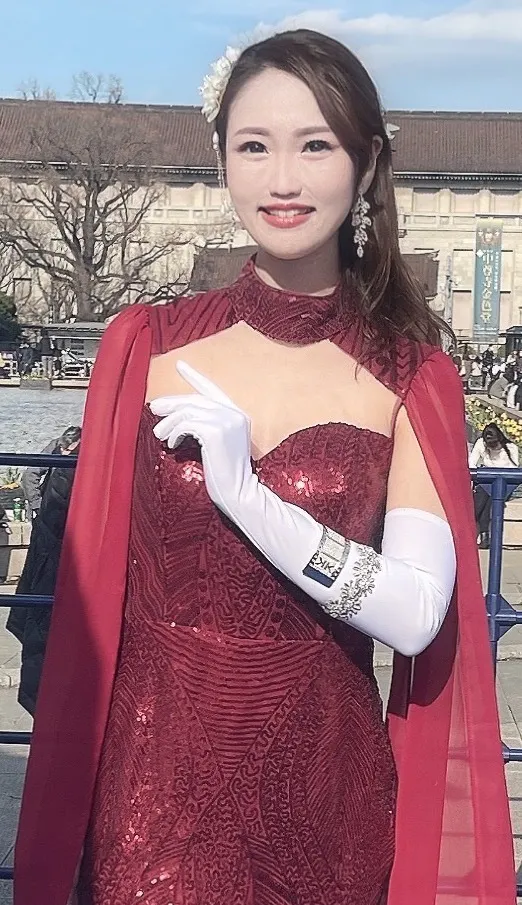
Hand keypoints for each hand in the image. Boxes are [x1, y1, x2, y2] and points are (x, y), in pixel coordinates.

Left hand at [149, 360, 255, 518]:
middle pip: (195, 399)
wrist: (239, 493)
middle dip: (171, 403)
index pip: (212, 390)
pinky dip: (174, 432)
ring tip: (159, 435)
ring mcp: (227, 421)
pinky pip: (186, 424)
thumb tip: (178, 417)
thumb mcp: (217, 447)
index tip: (179, 365)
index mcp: (238, 415)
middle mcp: (234, 414)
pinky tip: (171, 443)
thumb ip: (206, 428)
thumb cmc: (226, 476)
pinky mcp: (216, 431)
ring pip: (188, 411)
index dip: (195, 376)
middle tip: (153, 408)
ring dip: (169, 423)